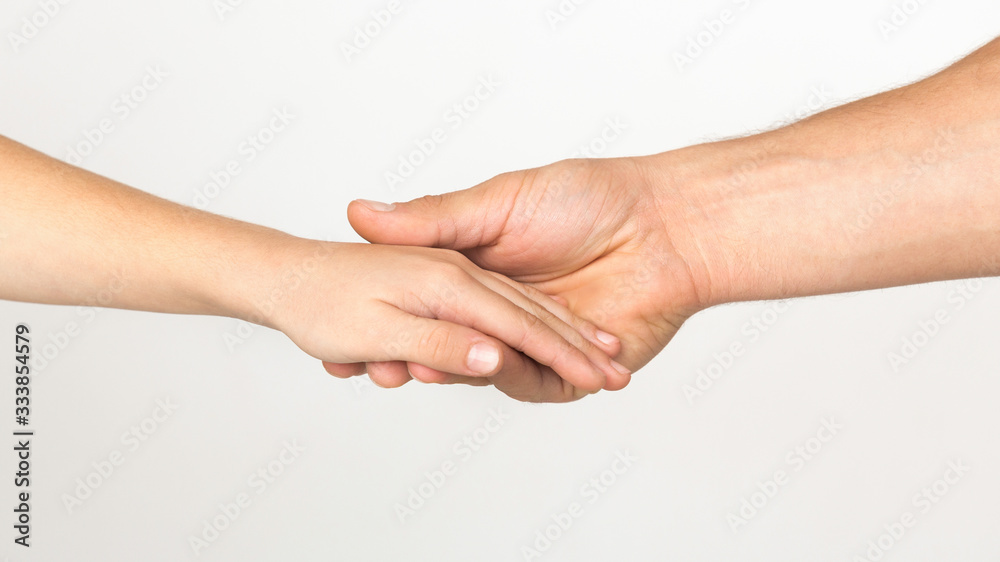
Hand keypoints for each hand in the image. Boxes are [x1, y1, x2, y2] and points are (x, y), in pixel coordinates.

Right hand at [345, 157, 714, 375]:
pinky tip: (491, 364)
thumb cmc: (590, 199)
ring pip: (486, 369)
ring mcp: (538, 343)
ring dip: (456, 369)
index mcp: (485, 272)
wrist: (663, 226)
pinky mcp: (570, 371)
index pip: (428, 305)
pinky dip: (511, 377)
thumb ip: (434, 220)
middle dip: (416, 354)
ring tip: (422, 365)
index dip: (394, 318)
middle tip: (377, 359)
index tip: (356, 325)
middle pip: (451, 345)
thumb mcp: (498, 202)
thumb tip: (361, 214)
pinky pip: (532, 384)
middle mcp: (507, 312)